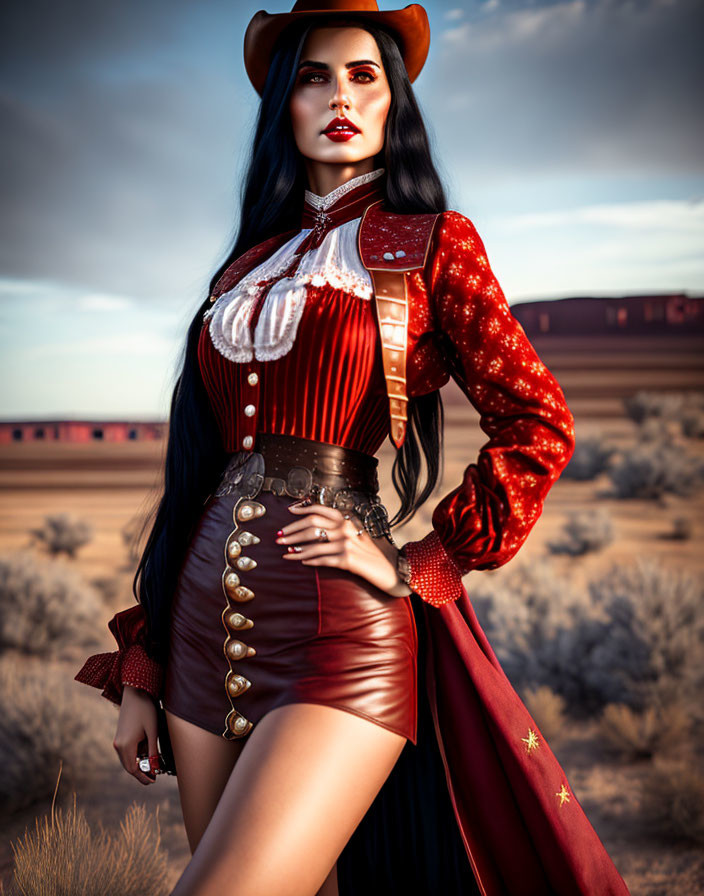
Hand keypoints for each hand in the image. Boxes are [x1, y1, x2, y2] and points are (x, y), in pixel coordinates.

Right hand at [113, 685, 159, 784]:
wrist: (135, 692)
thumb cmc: (146, 710)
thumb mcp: (152, 731)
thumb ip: (152, 751)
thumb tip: (154, 768)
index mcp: (126, 745)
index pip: (133, 769)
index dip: (143, 777)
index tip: (153, 781)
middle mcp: (118, 745)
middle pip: (129, 766)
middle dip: (141, 772)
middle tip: (154, 777)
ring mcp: (118, 741)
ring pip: (128, 759)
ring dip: (139, 763)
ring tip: (153, 765)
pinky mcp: (120, 736)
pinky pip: (127, 751)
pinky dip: (137, 755)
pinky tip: (147, 753)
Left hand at [277, 501, 412, 597]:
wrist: (394, 568)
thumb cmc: (376, 552)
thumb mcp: (361, 533)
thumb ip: (343, 527)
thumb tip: (319, 528)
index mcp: (348, 518)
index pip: (321, 509)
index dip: (302, 510)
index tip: (289, 512)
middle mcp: (346, 528)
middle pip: (311, 524)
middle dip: (292, 530)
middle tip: (279, 537)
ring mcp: (347, 543)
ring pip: (313, 544)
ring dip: (296, 547)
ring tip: (285, 551)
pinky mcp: (347, 560)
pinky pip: (322, 559)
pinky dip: (308, 560)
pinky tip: (300, 561)